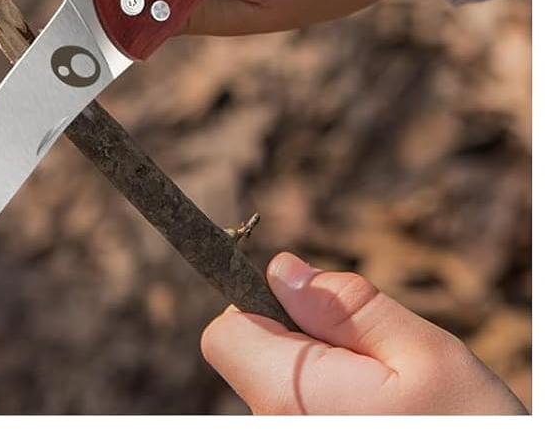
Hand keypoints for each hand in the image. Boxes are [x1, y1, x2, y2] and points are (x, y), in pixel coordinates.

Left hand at [202, 252, 525, 413]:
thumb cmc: (473, 430)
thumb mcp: (425, 353)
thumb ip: (346, 305)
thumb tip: (282, 271)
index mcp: (290, 398)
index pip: (224, 335)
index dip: (259, 308)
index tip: (311, 312)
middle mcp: (276, 431)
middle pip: (253, 362)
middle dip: (299, 343)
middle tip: (370, 362)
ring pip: (281, 391)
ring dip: (320, 379)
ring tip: (386, 399)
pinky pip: (301, 416)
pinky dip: (330, 407)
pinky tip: (381, 419)